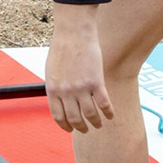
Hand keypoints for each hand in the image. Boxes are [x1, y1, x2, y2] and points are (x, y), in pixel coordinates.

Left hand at [45, 3, 112, 132]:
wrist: (73, 33)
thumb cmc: (62, 48)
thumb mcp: (51, 70)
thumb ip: (55, 86)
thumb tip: (59, 100)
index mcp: (53, 89)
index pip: (58, 116)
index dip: (65, 126)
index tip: (70, 130)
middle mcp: (66, 92)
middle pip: (75, 119)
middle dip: (81, 127)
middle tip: (86, 129)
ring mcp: (81, 88)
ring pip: (90, 115)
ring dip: (96, 123)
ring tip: (98, 124)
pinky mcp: (96, 82)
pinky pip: (104, 104)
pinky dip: (108, 113)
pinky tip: (110, 116)